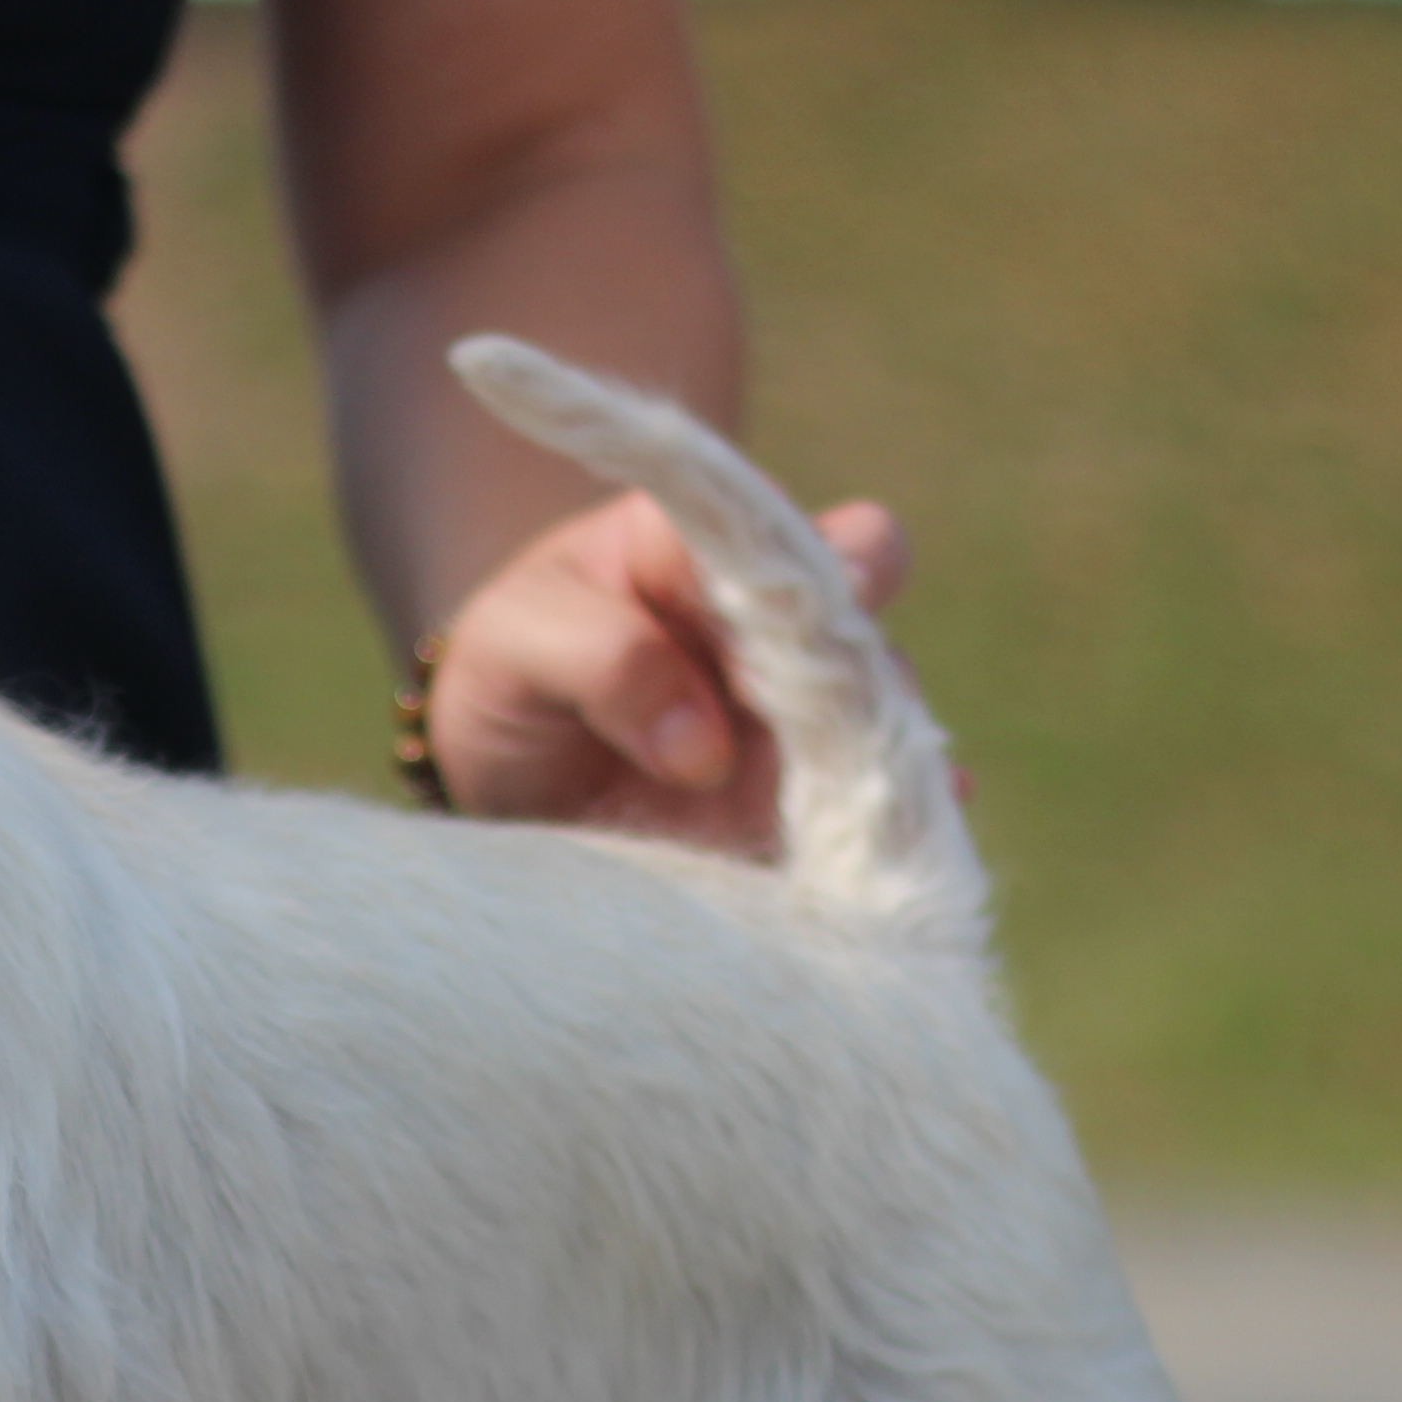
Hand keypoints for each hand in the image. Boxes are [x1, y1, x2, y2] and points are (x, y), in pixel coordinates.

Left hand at [416, 488, 907, 855]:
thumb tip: (706, 746)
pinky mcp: (801, 812)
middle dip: (860, 677)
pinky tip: (902, 859)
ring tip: (852, 805)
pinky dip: (894, 836)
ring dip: (876, 763)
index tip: (817, 621)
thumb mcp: (517, 639)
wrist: (500, 785)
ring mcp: (798, 725)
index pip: (785, 542)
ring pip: (879, 728)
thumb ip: (601, 655)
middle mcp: (773, 634)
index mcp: (704, 556)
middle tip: (826, 727)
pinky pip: (866, 818)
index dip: (823, 568)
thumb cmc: (511, 678)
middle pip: (860, 636)